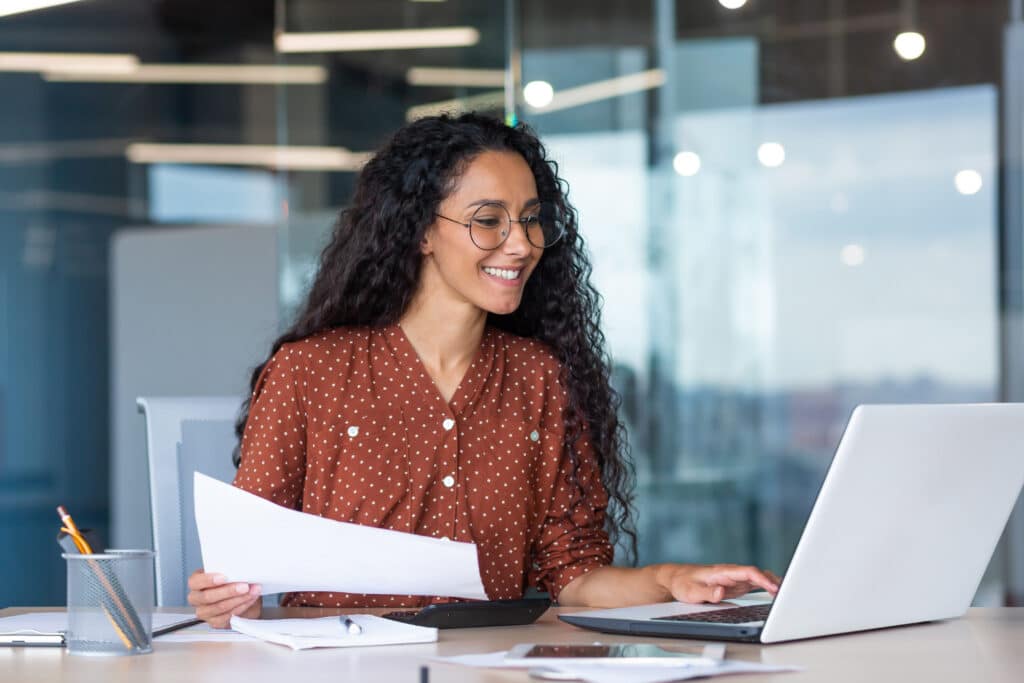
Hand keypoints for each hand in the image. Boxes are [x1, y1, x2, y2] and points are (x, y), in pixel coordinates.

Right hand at [187, 569, 261, 628]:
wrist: (241, 596)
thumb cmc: (230, 582)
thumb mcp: (227, 572)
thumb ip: (229, 571)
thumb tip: (241, 569)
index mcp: (196, 583)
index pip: (195, 582)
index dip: (209, 580)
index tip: (224, 577)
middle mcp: (196, 598)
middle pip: (208, 597)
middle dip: (229, 591)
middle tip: (244, 586)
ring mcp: (205, 612)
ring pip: (220, 607)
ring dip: (239, 599)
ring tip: (252, 592)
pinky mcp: (215, 622)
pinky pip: (227, 616)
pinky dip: (242, 606)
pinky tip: (249, 600)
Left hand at [655, 563, 780, 603]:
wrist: (675, 579)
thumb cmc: (683, 584)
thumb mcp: (691, 592)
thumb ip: (707, 593)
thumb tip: (721, 592)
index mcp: (723, 572)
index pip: (747, 572)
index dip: (762, 578)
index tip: (774, 588)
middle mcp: (731, 573)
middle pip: (757, 573)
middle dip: (773, 581)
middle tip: (788, 593)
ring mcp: (734, 578)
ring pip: (758, 577)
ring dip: (772, 583)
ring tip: (788, 594)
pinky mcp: (734, 585)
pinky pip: (754, 583)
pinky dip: (766, 586)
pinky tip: (776, 592)